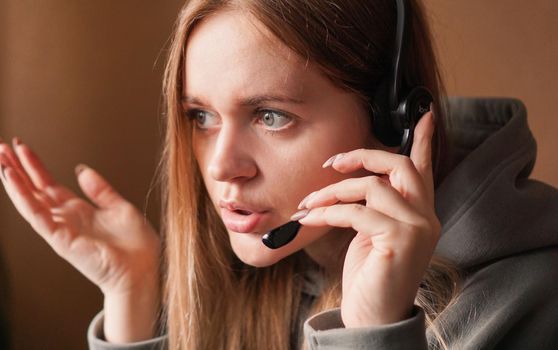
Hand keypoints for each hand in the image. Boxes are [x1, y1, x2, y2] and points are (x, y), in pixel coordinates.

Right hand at [0, 137, 160, 295]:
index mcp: (77, 210)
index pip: (47, 183)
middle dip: (14, 167)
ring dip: (11, 178)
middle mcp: (64, 218)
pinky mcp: (60, 239)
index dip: (33, 164)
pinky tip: (11, 177)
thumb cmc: (135, 244)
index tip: (19, 145)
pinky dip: (22, 195)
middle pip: (32, 189)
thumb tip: (81, 169)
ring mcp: (59, 228)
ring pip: (27, 199)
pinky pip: (36, 214)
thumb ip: (99, 189)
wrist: (143, 269)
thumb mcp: (119, 207)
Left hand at [296, 110, 439, 326]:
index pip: (425, 169)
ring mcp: (416, 229)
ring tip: (307, 205)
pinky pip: (356, 212)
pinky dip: (327, 212)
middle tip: (330, 163)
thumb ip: (372, 207)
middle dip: (362, 156)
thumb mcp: (372, 235)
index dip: (425, 139)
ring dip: (331, 192)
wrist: (373, 319)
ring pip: (371, 187)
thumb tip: (352, 180)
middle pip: (400, 166)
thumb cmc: (370, 277)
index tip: (426, 113)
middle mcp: (426, 218)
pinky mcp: (398, 241)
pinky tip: (309, 220)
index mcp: (420, 213)